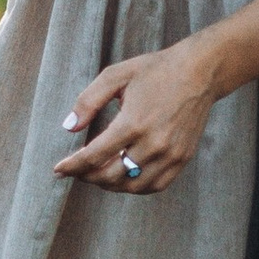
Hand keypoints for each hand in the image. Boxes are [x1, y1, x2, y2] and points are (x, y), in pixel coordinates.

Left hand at [52, 40, 220, 195]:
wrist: (200, 72)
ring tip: (97, 175)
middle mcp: (152, 144)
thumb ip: (88, 101)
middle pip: (111, 176)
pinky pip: (155, 185)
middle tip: (76, 171)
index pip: (94, 156)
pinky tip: (124, 177)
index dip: (72, 166)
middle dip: (88, 177)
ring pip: (133, 186)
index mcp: (133, 123)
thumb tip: (69, 126)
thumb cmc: (155, 70)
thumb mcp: (115, 75)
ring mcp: (170, 154)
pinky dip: (136, 187)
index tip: (58, 170)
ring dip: (111, 185)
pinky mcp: (182, 158)